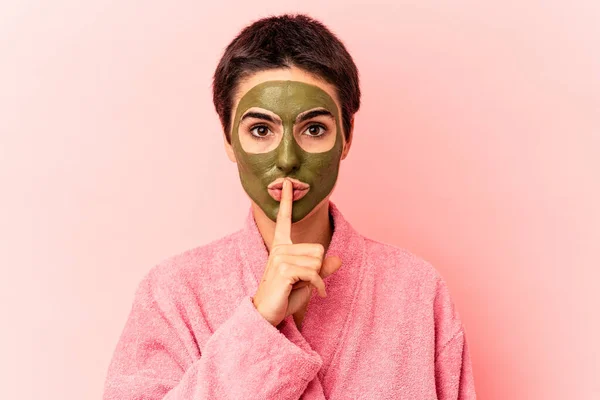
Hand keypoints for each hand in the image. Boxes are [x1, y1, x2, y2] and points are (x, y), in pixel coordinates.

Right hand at [251, 178, 341, 326]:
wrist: (267, 315)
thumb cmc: (285, 298)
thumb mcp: (307, 281)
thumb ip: (321, 269)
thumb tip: (339, 259)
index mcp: (281, 247)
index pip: (283, 220)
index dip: (286, 201)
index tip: (286, 182)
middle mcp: (279, 249)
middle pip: (318, 249)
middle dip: (318, 269)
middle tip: (304, 283)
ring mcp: (280, 258)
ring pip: (318, 261)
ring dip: (317, 279)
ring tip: (303, 288)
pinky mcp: (284, 269)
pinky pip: (315, 273)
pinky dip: (319, 286)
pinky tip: (314, 294)